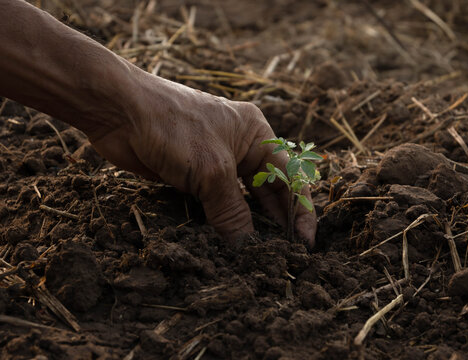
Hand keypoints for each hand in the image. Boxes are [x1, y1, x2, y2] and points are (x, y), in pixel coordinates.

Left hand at [88, 72, 316, 245]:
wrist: (118, 109)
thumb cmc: (173, 125)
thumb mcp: (211, 170)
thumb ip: (231, 211)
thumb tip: (247, 248)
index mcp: (257, 135)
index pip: (290, 176)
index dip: (301, 211)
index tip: (305, 244)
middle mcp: (241, 147)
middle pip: (268, 190)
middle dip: (276, 222)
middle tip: (282, 256)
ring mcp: (215, 161)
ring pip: (240, 201)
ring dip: (247, 226)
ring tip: (256, 256)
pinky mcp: (192, 176)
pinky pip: (214, 205)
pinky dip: (220, 224)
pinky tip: (225, 245)